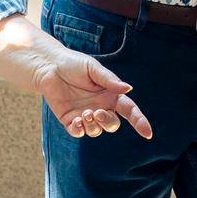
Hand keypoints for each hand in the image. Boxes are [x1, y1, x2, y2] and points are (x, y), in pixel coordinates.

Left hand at [34, 49, 153, 139]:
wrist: (49, 66)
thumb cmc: (73, 64)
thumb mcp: (93, 69)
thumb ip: (110, 80)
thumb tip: (129, 88)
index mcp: (110, 95)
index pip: (129, 110)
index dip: (139, 122)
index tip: (148, 133)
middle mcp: (100, 107)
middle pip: (112, 124)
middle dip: (108, 122)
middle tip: (97, 113)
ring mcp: (85, 115)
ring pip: (96, 131)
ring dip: (93, 126)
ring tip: (84, 113)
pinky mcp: (69, 120)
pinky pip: (78, 132)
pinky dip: (79, 130)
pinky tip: (77, 121)